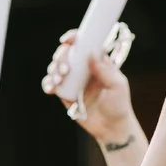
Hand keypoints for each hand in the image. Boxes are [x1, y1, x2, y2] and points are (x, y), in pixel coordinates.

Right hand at [43, 31, 139, 145]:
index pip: (84, 43)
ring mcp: (72, 80)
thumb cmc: (118, 105)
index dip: (74, 38)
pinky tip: (50, 88)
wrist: (111, 128)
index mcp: (97, 61)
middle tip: (64, 69)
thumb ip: (105, 71)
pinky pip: (51, 85)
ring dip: (53, 70)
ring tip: (58, 80)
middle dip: (60, 57)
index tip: (66, 40)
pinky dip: (47, 84)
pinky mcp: (65, 94)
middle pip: (66, 53)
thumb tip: (91, 55)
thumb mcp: (117, 86)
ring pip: (56, 68)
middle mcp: (83, 68)